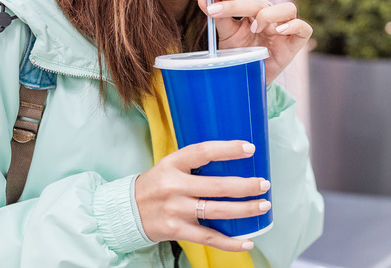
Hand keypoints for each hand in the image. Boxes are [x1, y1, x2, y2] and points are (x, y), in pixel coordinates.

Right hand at [134, 141, 270, 251]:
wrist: (126, 211)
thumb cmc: (156, 184)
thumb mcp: (170, 165)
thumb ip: (195, 162)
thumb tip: (233, 158)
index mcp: (173, 164)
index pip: (203, 152)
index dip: (227, 149)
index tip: (249, 149)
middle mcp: (173, 186)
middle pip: (216, 187)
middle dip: (245, 186)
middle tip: (264, 184)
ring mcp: (175, 210)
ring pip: (216, 212)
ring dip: (244, 210)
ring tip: (263, 206)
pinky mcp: (176, 230)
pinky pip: (208, 238)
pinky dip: (230, 243)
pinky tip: (247, 241)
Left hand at [196, 0, 312, 82]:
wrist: (252, 79)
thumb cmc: (242, 54)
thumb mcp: (227, 36)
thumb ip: (217, 17)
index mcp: (253, 10)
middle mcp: (271, 14)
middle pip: (258, 2)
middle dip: (235, 4)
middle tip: (215, 11)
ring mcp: (285, 27)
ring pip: (287, 8)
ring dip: (269, 14)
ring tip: (254, 28)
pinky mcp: (296, 42)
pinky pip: (303, 28)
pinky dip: (294, 26)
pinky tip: (280, 30)